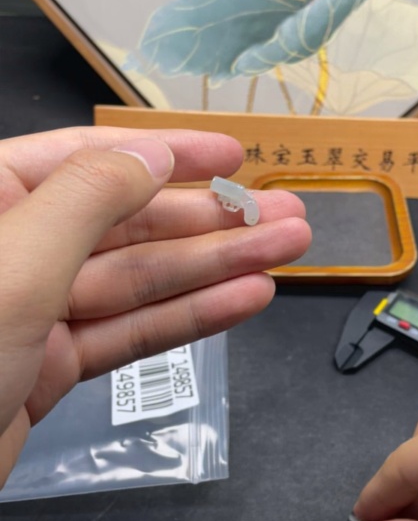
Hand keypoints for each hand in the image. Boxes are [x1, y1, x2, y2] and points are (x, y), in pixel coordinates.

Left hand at [0, 126, 310, 485]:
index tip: (233, 154)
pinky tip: (240, 301)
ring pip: (137, 281)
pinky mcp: (46, 368)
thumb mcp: (12, 264)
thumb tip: (151, 152)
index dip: (169, 153)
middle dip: (211, 220)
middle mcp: (11, 249)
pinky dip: (186, 318)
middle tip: (286, 217)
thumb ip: (86, 200)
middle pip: (126, 223)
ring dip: (215, 268)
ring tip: (286, 253)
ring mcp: (29, 311)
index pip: (90, 158)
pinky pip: (127, 334)